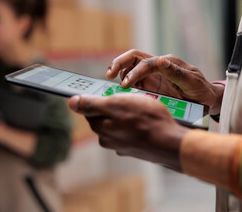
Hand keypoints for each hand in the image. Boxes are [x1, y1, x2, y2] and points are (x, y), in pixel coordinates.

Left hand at [68, 93, 188, 170]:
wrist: (170, 143)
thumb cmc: (146, 119)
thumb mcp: (116, 104)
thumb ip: (92, 104)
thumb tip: (71, 102)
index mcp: (101, 128)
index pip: (90, 110)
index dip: (100, 98)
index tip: (110, 93)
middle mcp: (108, 140)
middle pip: (105, 118)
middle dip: (115, 107)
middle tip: (130, 100)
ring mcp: (122, 146)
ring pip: (119, 125)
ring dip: (127, 116)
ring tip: (142, 110)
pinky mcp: (136, 149)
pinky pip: (131, 133)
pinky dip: (136, 126)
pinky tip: (148, 121)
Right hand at [106, 49, 223, 114]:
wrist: (205, 100)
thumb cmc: (201, 91)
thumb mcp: (192, 82)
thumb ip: (177, 73)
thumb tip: (161, 60)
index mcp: (168, 63)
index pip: (146, 63)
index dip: (134, 72)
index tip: (125, 85)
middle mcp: (158, 66)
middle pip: (134, 57)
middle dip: (119, 63)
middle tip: (109, 74)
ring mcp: (153, 75)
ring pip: (131, 67)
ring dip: (120, 72)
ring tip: (113, 85)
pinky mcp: (150, 84)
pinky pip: (134, 80)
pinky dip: (125, 83)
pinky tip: (121, 92)